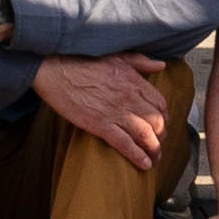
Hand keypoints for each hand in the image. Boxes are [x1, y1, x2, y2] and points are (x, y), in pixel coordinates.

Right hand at [31, 50, 177, 160]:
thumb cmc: (81, 60)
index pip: (160, 103)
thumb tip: (161, 64)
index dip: (164, 117)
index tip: (161, 124)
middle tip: (158, 144)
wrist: (54, 69)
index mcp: (133, 80)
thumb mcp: (116, 55)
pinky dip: (138, 156)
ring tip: (154, 160)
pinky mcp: (100, 125)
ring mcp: (115, 112)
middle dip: (161, 136)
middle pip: (157, 122)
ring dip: (154, 151)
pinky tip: (144, 164)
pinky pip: (125, 144)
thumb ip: (140, 61)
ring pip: (146, 136)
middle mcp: (129, 97)